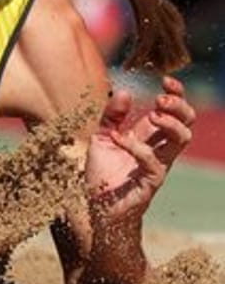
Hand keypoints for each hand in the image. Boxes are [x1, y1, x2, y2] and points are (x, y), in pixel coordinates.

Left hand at [85, 76, 194, 224]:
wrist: (95, 204)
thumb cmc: (103, 172)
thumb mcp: (102, 136)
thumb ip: (112, 116)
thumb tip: (124, 92)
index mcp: (151, 135)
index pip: (175, 111)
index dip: (177, 94)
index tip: (165, 80)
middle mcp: (160, 148)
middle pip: (187, 122)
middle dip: (178, 106)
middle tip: (160, 99)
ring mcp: (158, 164)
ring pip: (182, 140)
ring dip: (170, 124)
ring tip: (152, 114)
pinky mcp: (151, 181)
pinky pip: (153, 161)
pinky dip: (136, 146)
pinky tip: (117, 138)